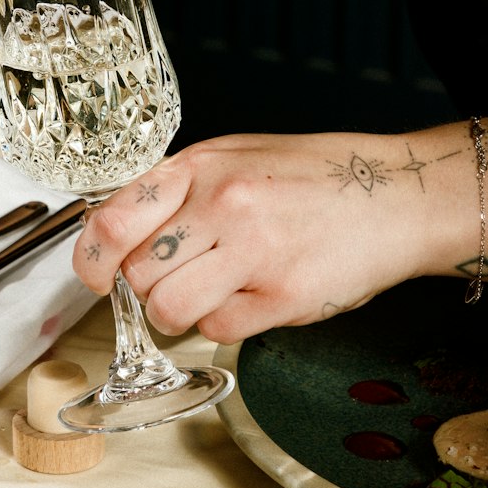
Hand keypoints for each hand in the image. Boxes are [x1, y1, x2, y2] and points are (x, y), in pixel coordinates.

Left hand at [74, 132, 446, 343]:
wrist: (396, 195)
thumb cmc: (314, 177)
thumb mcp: (236, 157)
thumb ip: (179, 189)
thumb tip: (117, 231)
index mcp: (202, 165)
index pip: (113, 219)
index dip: (91, 259)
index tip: (96, 275)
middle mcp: (223, 203)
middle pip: (138, 274)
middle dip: (148, 287)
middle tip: (177, 278)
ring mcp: (254, 250)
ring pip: (169, 310)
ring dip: (180, 312)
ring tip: (212, 291)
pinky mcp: (285, 296)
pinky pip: (218, 330)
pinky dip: (225, 323)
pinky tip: (251, 297)